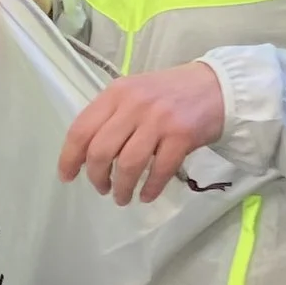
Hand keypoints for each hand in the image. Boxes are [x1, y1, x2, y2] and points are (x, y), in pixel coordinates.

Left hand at [59, 62, 226, 204]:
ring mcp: (158, 120)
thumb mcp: (134, 93)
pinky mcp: (182, 135)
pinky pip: (159, 170)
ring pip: (129, 164)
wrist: (217, 86)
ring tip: (122, 197)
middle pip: (101, 150)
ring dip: (121, 187)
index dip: (70, 157)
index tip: (67, 176)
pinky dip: (150, 188)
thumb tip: (86, 153)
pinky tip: (146, 195)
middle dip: (96, 177)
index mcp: (116, 93)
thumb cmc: (170, 93)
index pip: (81, 129)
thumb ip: (111, 116)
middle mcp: (134, 104)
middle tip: (101, 188)